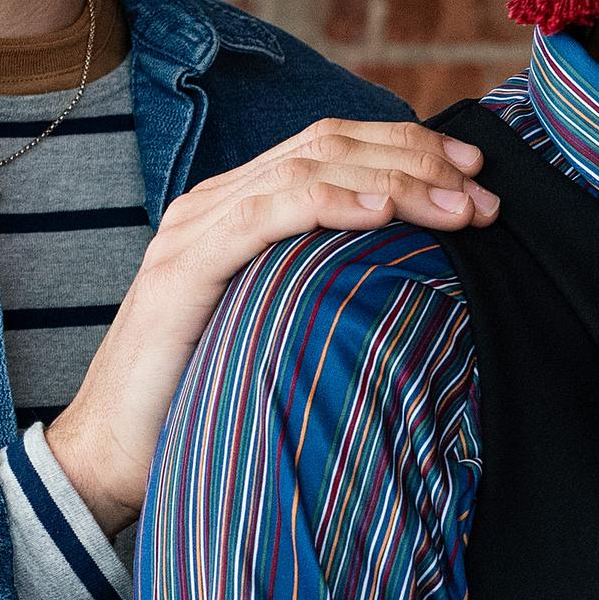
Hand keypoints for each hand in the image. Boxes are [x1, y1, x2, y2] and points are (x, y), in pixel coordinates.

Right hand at [41, 120, 495, 536]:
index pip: (333, 147)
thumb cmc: (207, 398)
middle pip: (329, 145)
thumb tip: (418, 277)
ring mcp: (195, 230)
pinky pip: (264, 215)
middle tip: (483, 194)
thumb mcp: (283, 326)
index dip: (408, 149)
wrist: (115, 455)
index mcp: (239, 206)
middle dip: (416, 161)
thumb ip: (329, 284)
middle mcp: (215, 203)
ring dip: (393, 181)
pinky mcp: (183, 269)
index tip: (474, 178)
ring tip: (456, 208)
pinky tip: (382, 213)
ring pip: (307, 170)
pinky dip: (330, 204)